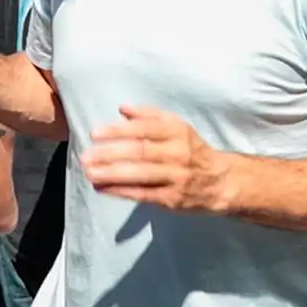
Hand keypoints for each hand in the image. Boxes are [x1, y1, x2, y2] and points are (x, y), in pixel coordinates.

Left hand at [84, 105, 226, 210]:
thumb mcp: (177, 127)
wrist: (220, 181)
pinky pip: (142, 194)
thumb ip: (149, 116)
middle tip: (85, 156)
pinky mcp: (172, 199)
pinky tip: (101, 187)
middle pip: (140, 152)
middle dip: (110, 153)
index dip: (118, 131)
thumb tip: (122, 108)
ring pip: (140, 174)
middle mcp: (178, 153)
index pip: (144, 129)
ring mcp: (175, 177)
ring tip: (89, 172)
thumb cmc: (191, 150)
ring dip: (111, 174)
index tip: (95, 133)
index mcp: (177, 132)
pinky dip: (120, 191)